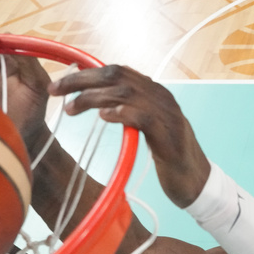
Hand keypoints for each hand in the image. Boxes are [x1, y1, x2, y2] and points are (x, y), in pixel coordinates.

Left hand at [49, 65, 210, 206]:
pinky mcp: (169, 134)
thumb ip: (130, 111)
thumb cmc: (170, 157)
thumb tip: (102, 103)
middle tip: (56, 91)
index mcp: (154, 92)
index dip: (85, 73)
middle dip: (82, 81)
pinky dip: (121, 113)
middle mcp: (161, 96)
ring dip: (93, 98)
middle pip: (117, 76)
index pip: (116, 71)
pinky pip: (143, 116)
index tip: (60, 84)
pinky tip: (103, 117)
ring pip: (126, 93)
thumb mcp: (148, 128)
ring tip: (71, 109)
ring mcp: (167, 114)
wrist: (197, 182)